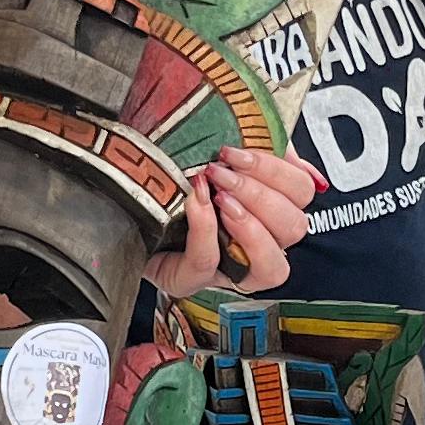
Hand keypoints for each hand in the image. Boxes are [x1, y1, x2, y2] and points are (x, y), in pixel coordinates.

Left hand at [153, 144, 316, 297]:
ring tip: (219, 196)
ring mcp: (228, 270)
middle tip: (222, 172)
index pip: (303, 193)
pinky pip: (207, 266)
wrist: (122, 201)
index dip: (280, 171)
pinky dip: (205, 232)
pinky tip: (195, 204)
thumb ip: (253, 145)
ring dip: (251, 225)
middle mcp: (259, 244)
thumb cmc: (175, 177)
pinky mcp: (189, 280)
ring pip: (274, 265)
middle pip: (296, 227)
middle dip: (262, 195)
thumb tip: (285, 144)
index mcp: (270, 208)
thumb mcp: (217, 155)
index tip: (238, 152)